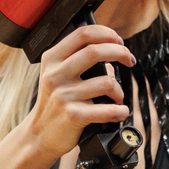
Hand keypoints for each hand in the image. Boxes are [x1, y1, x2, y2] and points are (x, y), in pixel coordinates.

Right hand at [15, 23, 133, 162]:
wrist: (39, 134)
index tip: (118, 41)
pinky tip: (119, 111)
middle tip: (129, 60)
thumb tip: (112, 51)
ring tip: (117, 97)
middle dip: (120, 53)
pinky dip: (120, 111)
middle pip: (95, 51)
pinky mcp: (72, 115)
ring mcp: (63, 95)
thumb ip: (77, 60)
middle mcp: (55, 74)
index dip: (106, 33)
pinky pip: (107, 110)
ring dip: (119, 90)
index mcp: (52, 59)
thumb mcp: (56, 75)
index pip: (83, 34)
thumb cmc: (53, 103)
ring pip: (106, 82)